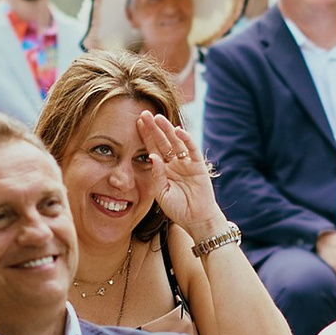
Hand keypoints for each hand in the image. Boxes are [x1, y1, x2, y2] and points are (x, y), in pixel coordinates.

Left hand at [135, 110, 214, 234]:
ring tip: (159, 118)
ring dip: (168, 130)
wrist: (196, 220)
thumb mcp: (161, 193)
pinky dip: (186, 140)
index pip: (152, 148)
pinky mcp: (198, 166)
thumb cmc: (178, 209)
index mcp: (163, 169)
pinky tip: (178, 131)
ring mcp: (186, 163)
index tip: (137, 122)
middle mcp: (174, 163)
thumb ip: (156, 175)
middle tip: (144, 113)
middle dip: (154, 128)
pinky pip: (192, 150)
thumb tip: (151, 156)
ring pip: (176, 142)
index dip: (146, 136)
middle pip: (163, 141)